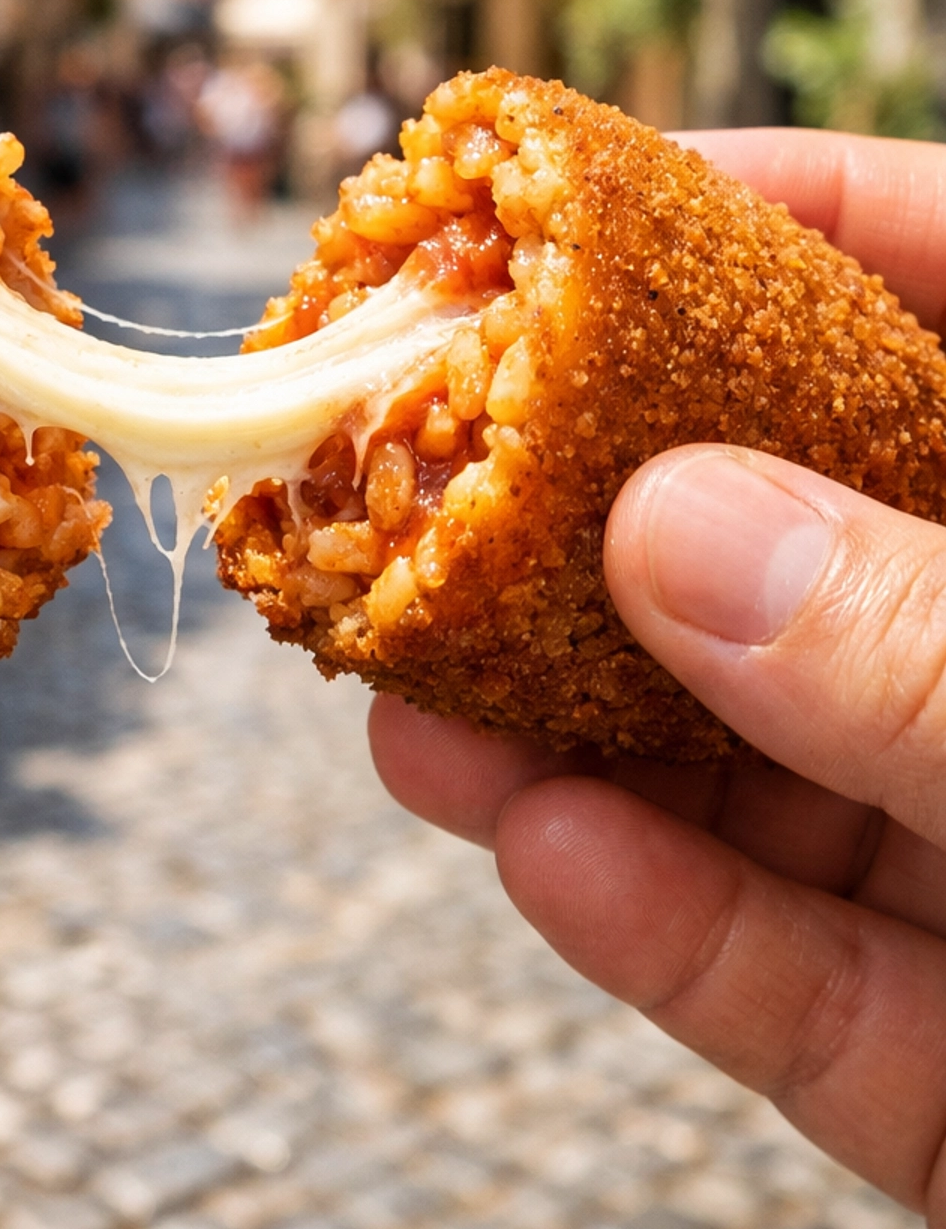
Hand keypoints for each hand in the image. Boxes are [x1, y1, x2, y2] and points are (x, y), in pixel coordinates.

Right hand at [371, 124, 945, 1228]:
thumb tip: (682, 532)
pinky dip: (681, 939)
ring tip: (408, 699)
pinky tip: (542, 855)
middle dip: (602, 528)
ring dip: (589, 750)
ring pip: (781, 793)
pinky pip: (820, 1001)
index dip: (764, 230)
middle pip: (819, 557)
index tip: (558, 227)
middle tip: (411, 493)